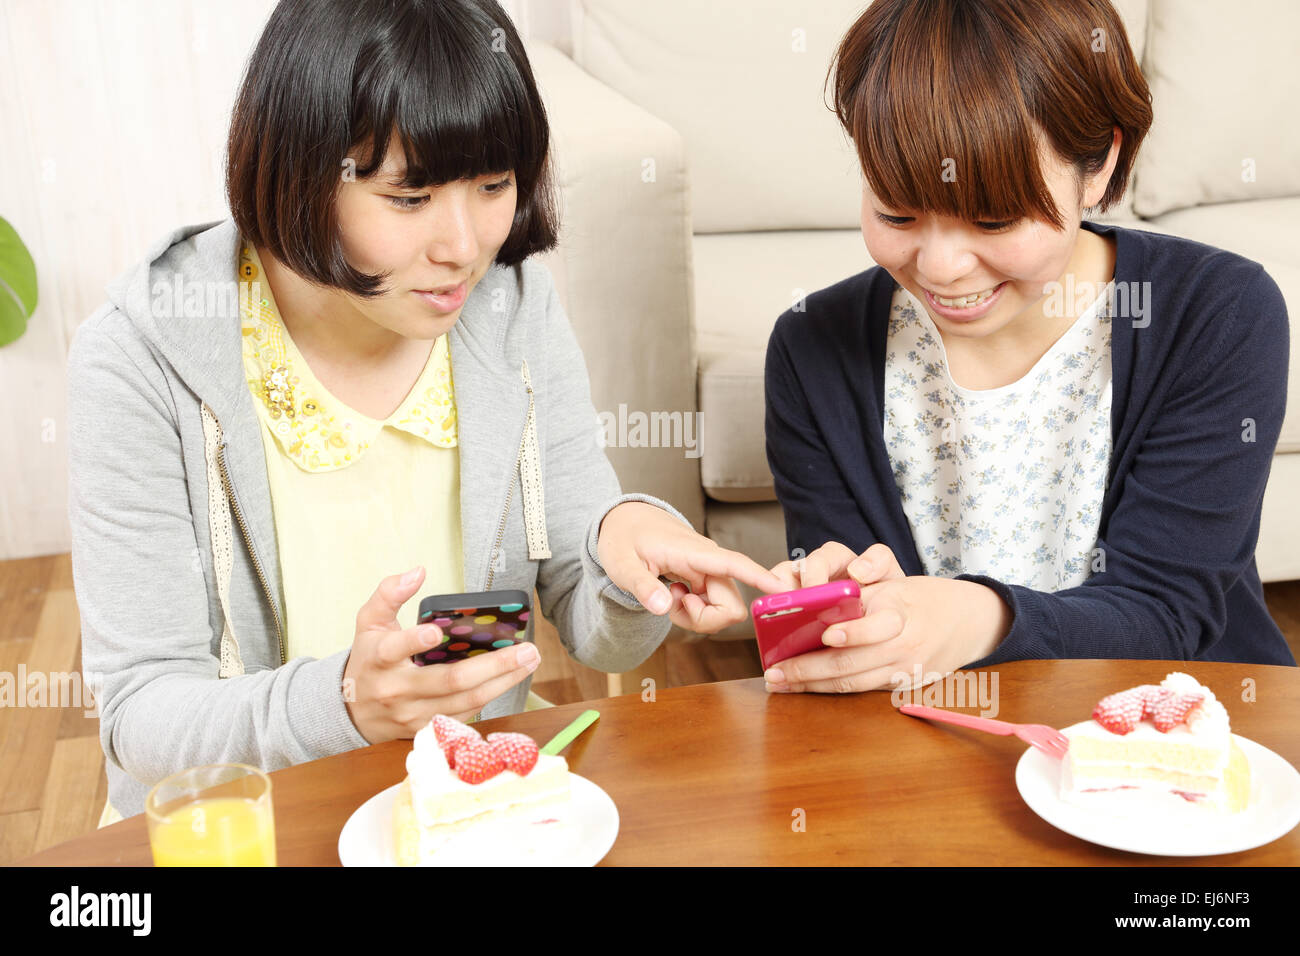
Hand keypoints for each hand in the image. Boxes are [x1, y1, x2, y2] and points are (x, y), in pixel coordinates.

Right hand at [341, 567, 540, 743]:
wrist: (353, 710)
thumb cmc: (369, 659)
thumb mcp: (369, 622)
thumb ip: (389, 593)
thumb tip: (418, 572)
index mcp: (379, 659)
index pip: (395, 649)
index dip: (415, 641)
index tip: (436, 632)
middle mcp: (396, 690)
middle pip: (449, 681)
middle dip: (493, 666)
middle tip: (526, 650)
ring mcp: (412, 714)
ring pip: (465, 701)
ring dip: (503, 682)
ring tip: (529, 661)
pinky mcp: (426, 728)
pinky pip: (465, 714)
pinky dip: (491, 695)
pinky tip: (512, 678)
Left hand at [597, 502, 785, 633]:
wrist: (625, 522)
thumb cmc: (623, 538)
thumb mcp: (621, 563)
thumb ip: (641, 586)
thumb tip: (664, 607)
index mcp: (693, 552)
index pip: (734, 563)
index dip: (760, 577)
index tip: (782, 589)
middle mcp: (709, 562)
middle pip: (732, 606)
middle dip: (705, 620)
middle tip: (672, 605)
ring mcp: (710, 572)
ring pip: (724, 610)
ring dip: (697, 617)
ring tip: (669, 597)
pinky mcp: (706, 579)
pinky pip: (712, 607)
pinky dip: (692, 612)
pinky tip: (673, 596)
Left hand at [762, 542, 1010, 692]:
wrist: (968, 623)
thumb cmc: (920, 597)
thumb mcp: (894, 583)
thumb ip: (859, 591)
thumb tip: (814, 599)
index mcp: (902, 613)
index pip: (877, 627)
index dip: (852, 633)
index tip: (825, 635)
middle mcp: (904, 647)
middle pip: (853, 663)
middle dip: (809, 669)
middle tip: (775, 672)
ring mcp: (903, 672)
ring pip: (852, 683)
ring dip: (812, 685)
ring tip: (780, 684)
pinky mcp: (901, 687)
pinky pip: (860, 690)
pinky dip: (829, 689)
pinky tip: (803, 687)